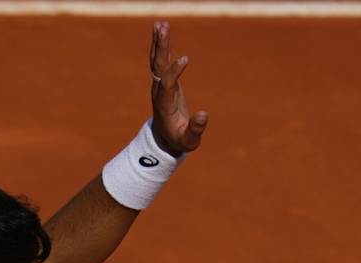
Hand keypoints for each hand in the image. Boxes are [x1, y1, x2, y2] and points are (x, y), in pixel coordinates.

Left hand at [149, 20, 208, 157]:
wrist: (164, 139)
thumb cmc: (179, 140)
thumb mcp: (189, 140)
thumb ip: (195, 129)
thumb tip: (203, 114)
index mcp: (164, 105)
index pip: (167, 84)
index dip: (174, 72)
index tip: (185, 58)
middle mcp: (159, 92)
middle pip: (158, 67)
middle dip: (161, 48)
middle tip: (163, 28)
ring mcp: (159, 85)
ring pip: (157, 61)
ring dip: (159, 42)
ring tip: (161, 24)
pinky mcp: (163, 80)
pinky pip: (161, 60)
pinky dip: (162, 45)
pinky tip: (161, 30)